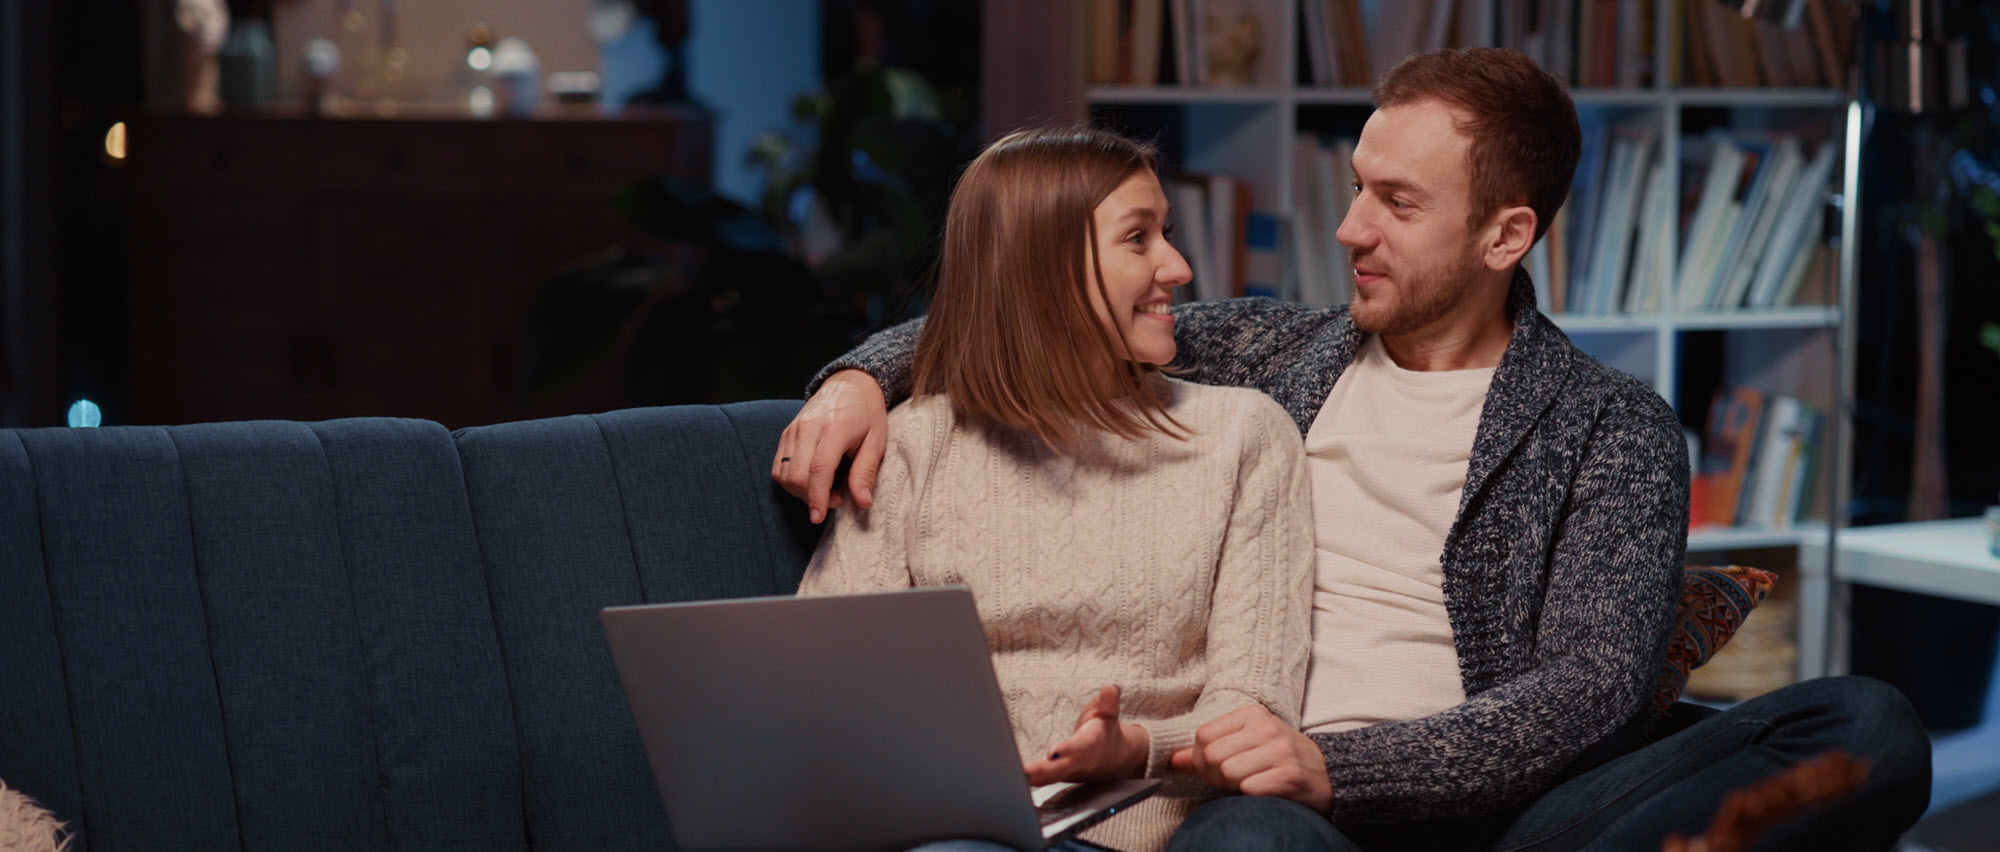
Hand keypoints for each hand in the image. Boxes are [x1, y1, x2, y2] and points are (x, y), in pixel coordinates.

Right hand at [772, 370, 887, 523]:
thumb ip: (866, 472)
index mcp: (834, 429)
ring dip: (799, 491)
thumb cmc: (867, 413)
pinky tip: (810, 480)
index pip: (818, 470)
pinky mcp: (786, 433)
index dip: (817, 497)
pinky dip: (790, 481)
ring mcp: (793, 429)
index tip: (818, 517)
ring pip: (783, 473)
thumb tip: (863, 503)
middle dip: (811, 497)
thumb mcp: (877, 441)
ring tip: (823, 490)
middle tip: (835, 499)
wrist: (850, 384)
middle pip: (796, 475)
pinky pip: (778, 466)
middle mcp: (808, 428)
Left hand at [1023, 685, 1149, 784]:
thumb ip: (1108, 700)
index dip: (1067, 750)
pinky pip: (1047, 781)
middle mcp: (1082, 761)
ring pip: (1053, 777)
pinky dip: (1034, 782)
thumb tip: (1110, 689)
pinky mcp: (1062, 777)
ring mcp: (1072, 772)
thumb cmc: (1105, 729)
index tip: (1053, 752)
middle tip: (1026, 771)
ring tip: (1018, 776)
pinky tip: (1018, 780)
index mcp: (1093, 743)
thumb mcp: (1108, 711)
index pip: (1080, 747)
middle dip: (1044, 769)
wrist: (1113, 755)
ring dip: (1035, 778)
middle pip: (1063, 767)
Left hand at [1170, 705, 1331, 812]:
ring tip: (1248, 783)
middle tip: (1229, 781)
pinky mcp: (1289, 776)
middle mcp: (1267, 728)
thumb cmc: (1281, 757)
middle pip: (1213, 755)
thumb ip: (1210, 749)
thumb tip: (1173, 760)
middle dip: (1213, 775)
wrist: (1329, 774)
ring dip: (1232, 786)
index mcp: (1254, 714)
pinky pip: (1248, 789)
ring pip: (1228, 772)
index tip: (1214, 768)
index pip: (1204, 735)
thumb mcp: (1248, 742)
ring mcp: (1280, 752)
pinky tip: (1264, 790)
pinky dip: (1250, 795)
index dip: (1201, 758)